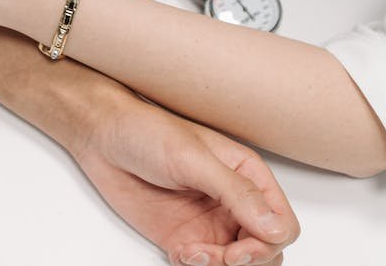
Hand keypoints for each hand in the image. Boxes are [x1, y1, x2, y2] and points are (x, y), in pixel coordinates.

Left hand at [73, 93, 297, 265]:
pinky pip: (205, 265)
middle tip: (224, 257)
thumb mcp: (195, 159)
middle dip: (249, 260)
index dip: (268, 243)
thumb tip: (275, 227)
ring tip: (194, 253)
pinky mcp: (183, 237)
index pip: (282, 224)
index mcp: (247, 176)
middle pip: (266, 248)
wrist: (103, 139)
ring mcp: (209, 222)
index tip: (240, 249)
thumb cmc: (148, 133)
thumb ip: (236, 193)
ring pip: (238, 262)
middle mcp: (233, 202)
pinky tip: (180, 252)